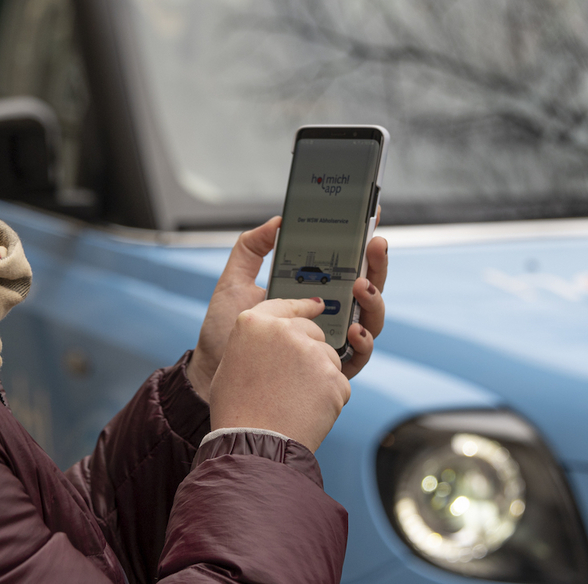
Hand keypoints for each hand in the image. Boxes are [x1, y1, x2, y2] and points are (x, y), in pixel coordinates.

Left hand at [188, 217, 389, 400]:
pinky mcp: (330, 369)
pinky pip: (361, 355)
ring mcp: (333, 340)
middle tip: (373, 243)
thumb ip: (251, 248)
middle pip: (366, 287)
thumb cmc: (224, 331)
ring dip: (374, 299)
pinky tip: (353, 329)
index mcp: (310, 291)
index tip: (370, 215)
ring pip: (371, 318)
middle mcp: (328, 314)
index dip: (361, 241)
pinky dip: (364, 340)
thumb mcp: (235, 282)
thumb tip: (277, 221)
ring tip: (359, 286)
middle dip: (377, 263)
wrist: (211, 372)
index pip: (345, 264)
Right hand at [208, 298, 350, 452]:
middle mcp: (285, 331)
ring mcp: (312, 353)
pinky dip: (328, 398)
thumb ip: (255, 342)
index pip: (286, 304)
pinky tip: (307, 412)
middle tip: (290, 383)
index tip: (318, 306)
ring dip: (319, 376)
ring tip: (294, 401)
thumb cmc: (237, 410)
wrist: (255, 444)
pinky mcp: (333, 376)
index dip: (304, 306)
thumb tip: (273, 341)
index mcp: (254, 323)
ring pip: (328, 358)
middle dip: (308, 353)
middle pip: (312, 332)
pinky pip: (337, 384)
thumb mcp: (231, 363)